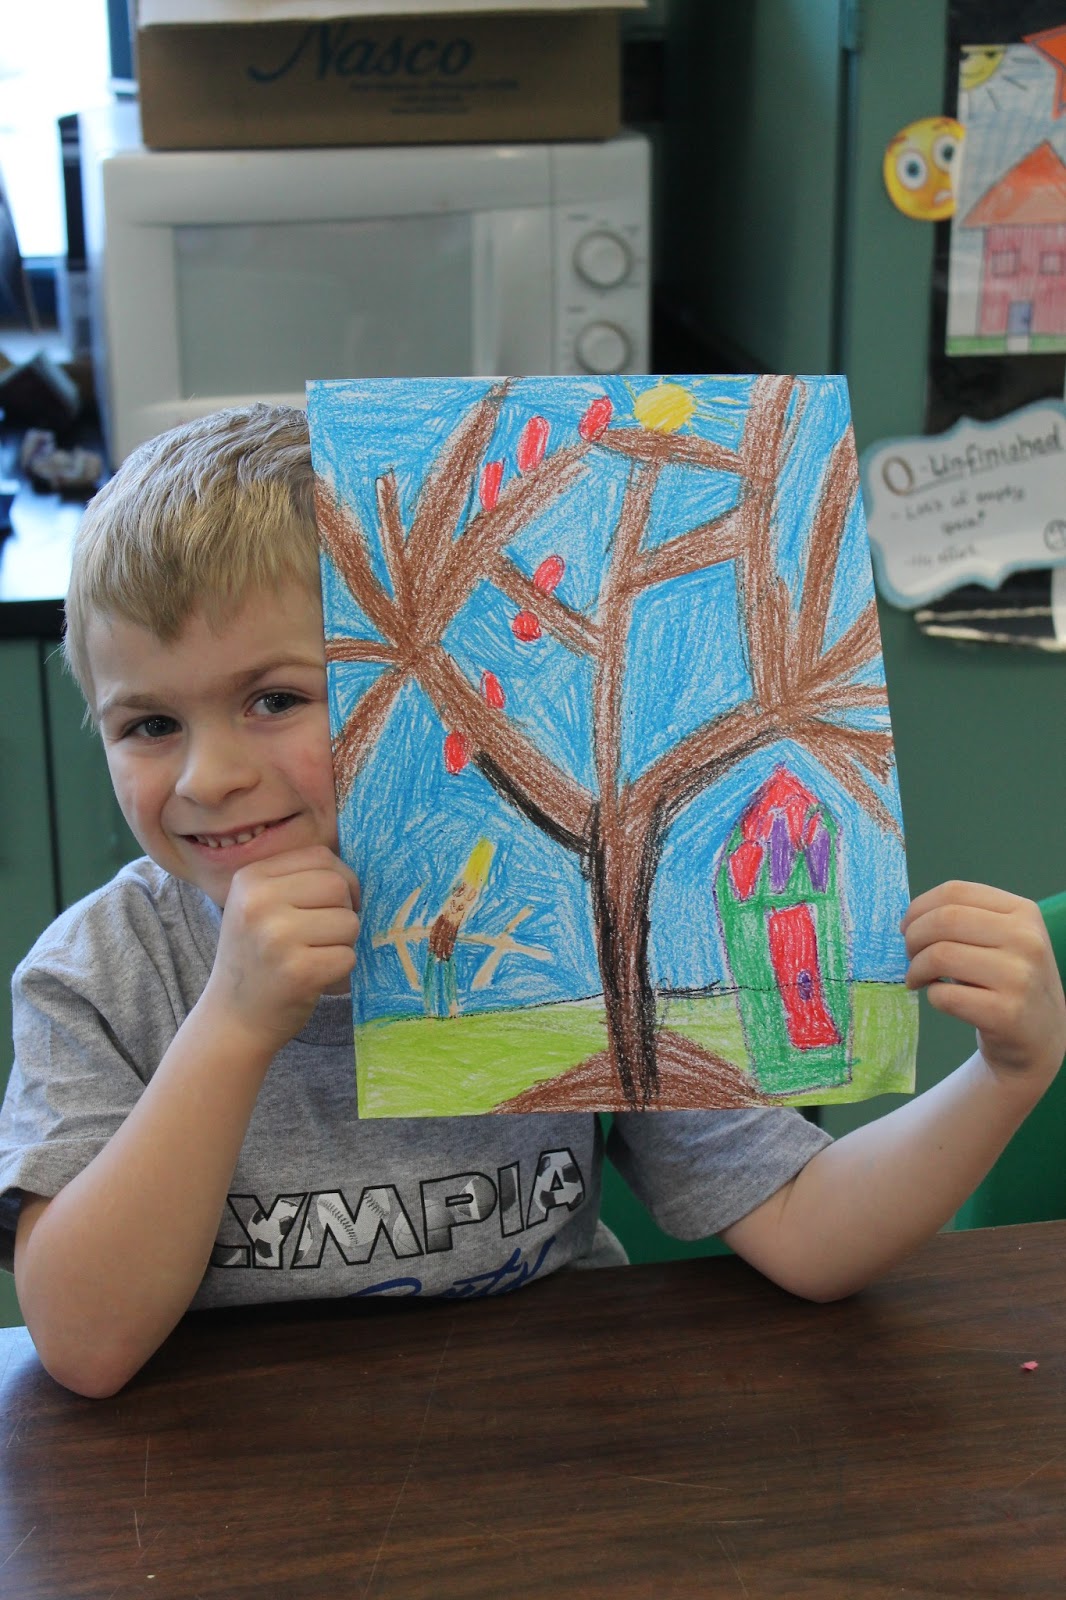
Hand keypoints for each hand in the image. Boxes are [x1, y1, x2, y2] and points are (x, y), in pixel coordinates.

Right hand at [203, 845, 360, 1053]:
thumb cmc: (257, 958)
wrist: (233, 1019)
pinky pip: (348, 956)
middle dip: (345, 910)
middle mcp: (258, 903)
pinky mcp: (298, 971)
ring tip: (314, 956)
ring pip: (349, 921)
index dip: (341, 878)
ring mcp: (277, 937)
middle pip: (338, 886)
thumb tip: (354, 871)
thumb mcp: (258, 906)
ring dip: (343, 943)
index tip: (334, 903)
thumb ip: (298, 880)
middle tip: (325, 935)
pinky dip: (341, 969)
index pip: (320, 856)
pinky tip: (315, 977)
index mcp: (250, 878)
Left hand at [902, 881, 1065, 1089]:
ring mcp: (1020, 977)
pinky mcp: (1006, 1013)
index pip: (955, 892)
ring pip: (940, 956)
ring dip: (916, 969)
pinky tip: (940, 997)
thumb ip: (966, 920)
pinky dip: (932, 996)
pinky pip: (945, 995)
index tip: (906, 927)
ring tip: (918, 979)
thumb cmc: (1009, 980)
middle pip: (944, 920)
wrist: (1042, 1036)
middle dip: (913, 938)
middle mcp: (1027, 940)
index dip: (919, 908)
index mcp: (1024, 912)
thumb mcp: (1003, 939)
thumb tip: (909, 919)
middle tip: (909, 956)